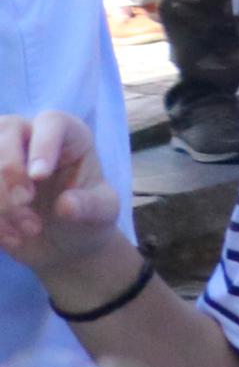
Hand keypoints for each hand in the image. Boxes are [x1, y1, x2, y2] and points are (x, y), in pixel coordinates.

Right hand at [0, 109, 131, 285]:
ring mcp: (3, 155)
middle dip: (10, 169)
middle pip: (7, 128)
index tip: (39, 176)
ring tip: (29, 230)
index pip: (52, 122)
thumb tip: (66, 205)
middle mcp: (33, 137)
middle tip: (25, 201)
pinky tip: (11, 237)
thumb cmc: (87, 218)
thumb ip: (90, 206)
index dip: (42, 144)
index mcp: (70, 136)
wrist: (63, 244)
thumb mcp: (102, 214)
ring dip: (0, 199)